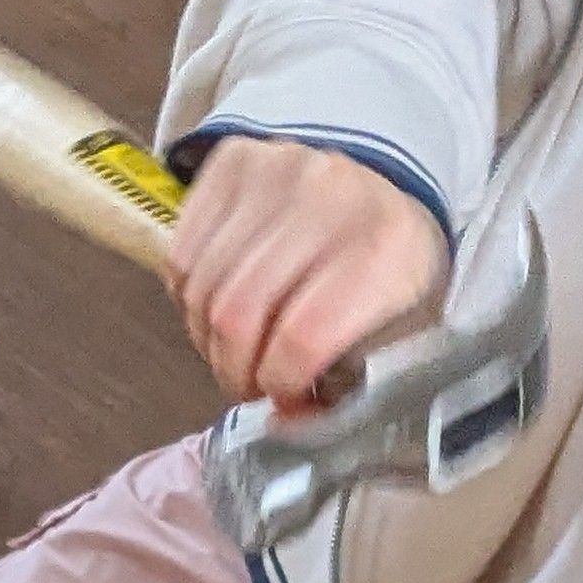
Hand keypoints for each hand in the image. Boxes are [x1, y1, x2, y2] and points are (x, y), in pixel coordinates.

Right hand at [163, 138, 447, 407]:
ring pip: (202, 288)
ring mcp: (274, 170)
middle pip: (239, 313)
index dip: (280, 384)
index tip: (283, 399)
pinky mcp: (232, 160)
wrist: (385, 183)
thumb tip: (286, 422)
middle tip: (247, 386)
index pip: (302, 336)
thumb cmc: (389, 270)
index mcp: (383, 249)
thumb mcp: (400, 327)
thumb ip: (351, 384)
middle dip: (235, 370)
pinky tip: (219, 306)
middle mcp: (327, 198)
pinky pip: (182, 254)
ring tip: (234, 351)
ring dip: (208, 339)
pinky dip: (190, 297)